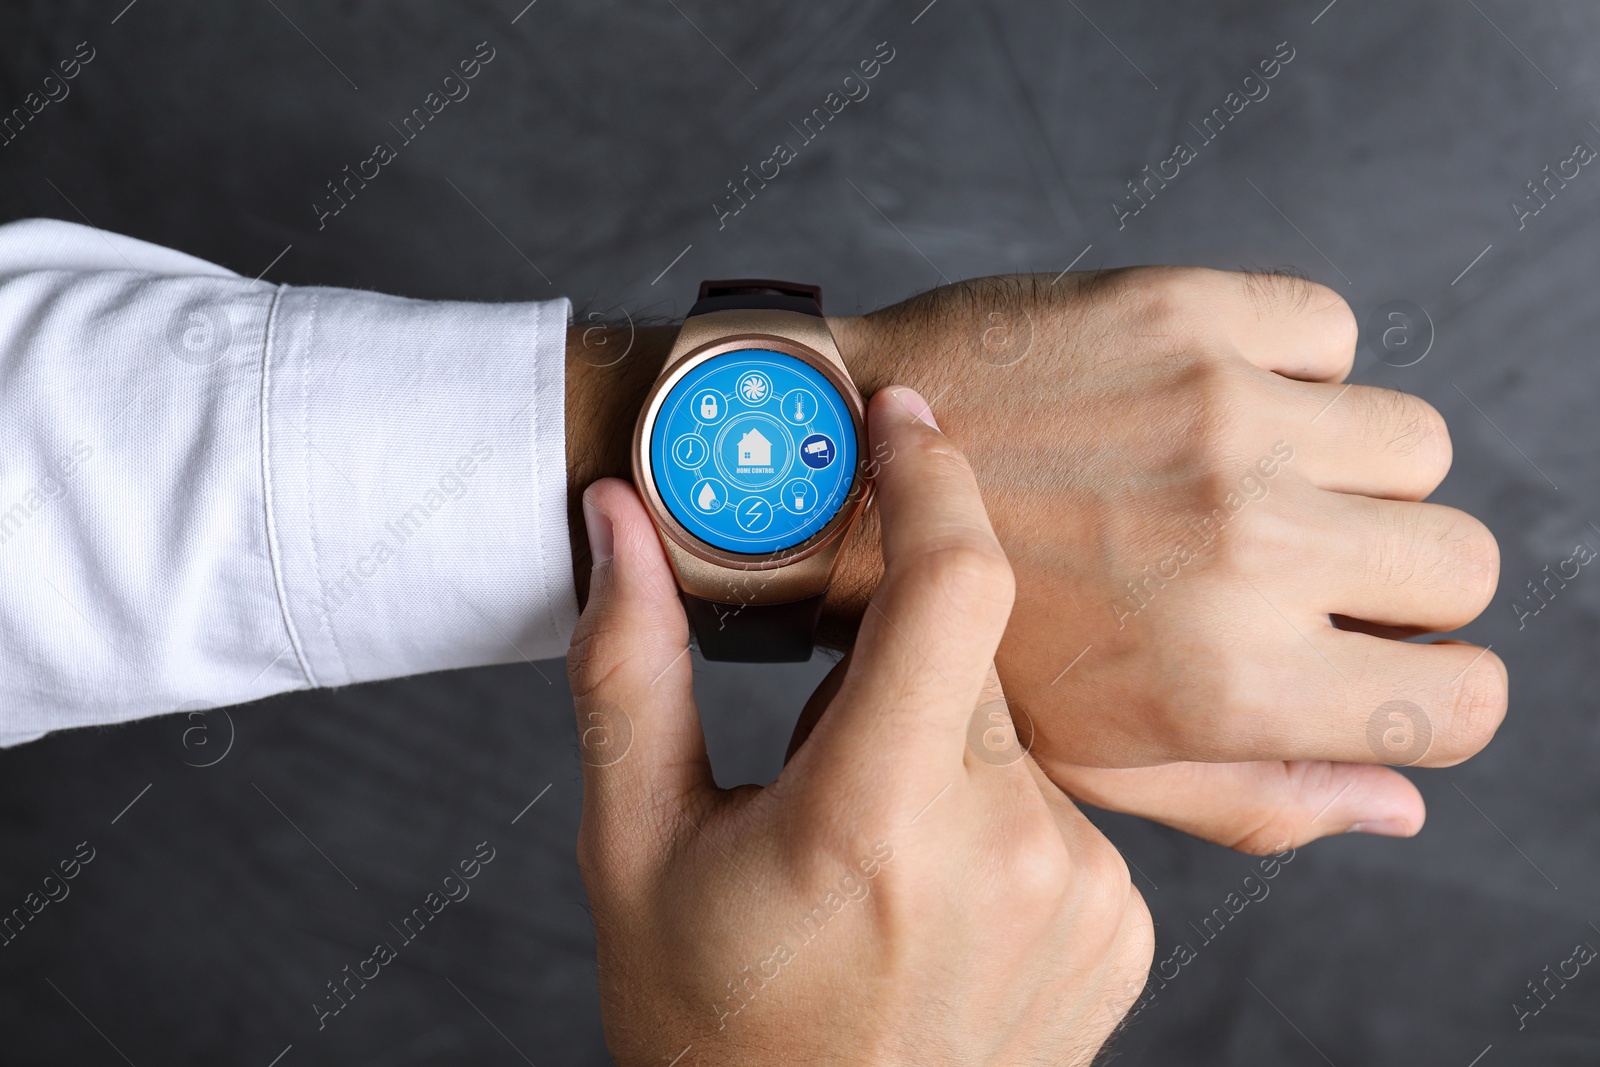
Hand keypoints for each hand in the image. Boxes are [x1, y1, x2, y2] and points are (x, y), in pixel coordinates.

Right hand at [568, 387, 1151, 1065]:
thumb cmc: (712, 1033)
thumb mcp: (636, 852)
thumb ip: (629, 671)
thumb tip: (617, 522)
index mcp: (875, 823)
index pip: (953, 586)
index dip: (930, 477)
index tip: (897, 423)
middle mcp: (1009, 852)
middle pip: (968, 655)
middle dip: (890, 662)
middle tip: (816, 752)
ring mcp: (1083, 894)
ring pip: (1010, 729)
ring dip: (939, 742)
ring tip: (869, 859)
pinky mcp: (1123, 925)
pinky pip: (1059, 801)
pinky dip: (991, 810)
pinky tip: (930, 895)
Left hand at [827, 268, 1506, 850]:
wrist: (824, 481)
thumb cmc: (953, 638)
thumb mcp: (1089, 759)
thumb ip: (1252, 796)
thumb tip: (1400, 805)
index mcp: (1230, 681)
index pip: (1464, 700)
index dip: (1430, 686)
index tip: (1370, 655)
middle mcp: (1247, 546)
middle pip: (1459, 561)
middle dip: (1395, 575)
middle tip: (1293, 566)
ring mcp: (1220, 417)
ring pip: (1413, 441)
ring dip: (1342, 464)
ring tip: (1229, 481)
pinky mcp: (1183, 313)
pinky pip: (1330, 329)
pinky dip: (1287, 363)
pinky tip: (1193, 400)